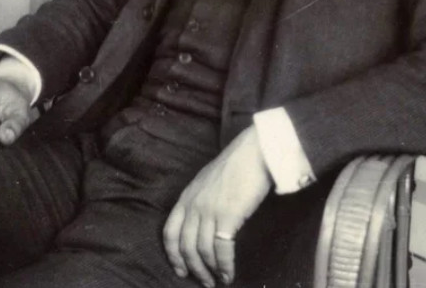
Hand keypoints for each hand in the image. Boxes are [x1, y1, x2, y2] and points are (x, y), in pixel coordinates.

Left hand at [163, 126, 271, 286]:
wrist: (255, 151)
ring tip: (218, 281)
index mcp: (187, 196)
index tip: (180, 270)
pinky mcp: (228, 216)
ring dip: (210, 271)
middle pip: (186, 246)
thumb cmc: (237, 164)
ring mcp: (210, 211)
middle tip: (204, 282)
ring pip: (202, 251)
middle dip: (194, 269)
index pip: (170, 232)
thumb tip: (203, 224)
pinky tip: (229, 274)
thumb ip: (200, 200)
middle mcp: (194, 205)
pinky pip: (222, 249)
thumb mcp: (208, 180)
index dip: (173, 255)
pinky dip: (225, 266)